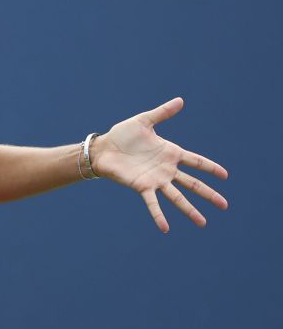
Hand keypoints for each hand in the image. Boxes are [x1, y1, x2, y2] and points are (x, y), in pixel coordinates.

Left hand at [93, 97, 228, 232]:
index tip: (226, 175)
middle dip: (209, 194)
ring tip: (203, 223)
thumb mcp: (144, 121)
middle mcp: (166, 169)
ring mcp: (156, 180)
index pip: (196, 161)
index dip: (210, 168)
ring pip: (178, 197)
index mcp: (170, 153)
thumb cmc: (122, 134)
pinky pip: (152, 203)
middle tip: (225, 205)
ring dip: (190, 210)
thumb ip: (162, 113)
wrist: (103, 147)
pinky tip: (165, 228)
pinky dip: (158, 216)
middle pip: (192, 184)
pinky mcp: (141, 186)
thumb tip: (180, 100)